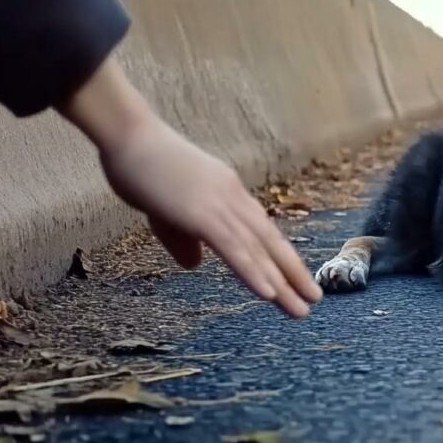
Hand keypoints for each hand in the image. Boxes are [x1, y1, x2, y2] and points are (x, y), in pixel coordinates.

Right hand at [60, 58, 320, 317]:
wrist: (127, 133)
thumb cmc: (141, 165)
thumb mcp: (167, 208)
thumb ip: (184, 238)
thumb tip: (195, 265)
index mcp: (229, 194)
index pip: (261, 230)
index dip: (280, 255)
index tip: (296, 277)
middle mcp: (234, 198)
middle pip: (270, 241)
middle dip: (293, 273)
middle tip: (314, 299)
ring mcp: (220, 205)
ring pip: (258, 249)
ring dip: (282, 282)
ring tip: (301, 309)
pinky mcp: (202, 214)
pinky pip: (233, 248)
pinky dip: (253, 271)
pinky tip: (269, 293)